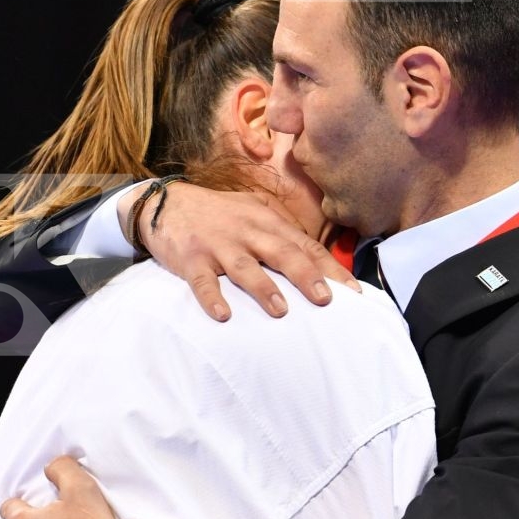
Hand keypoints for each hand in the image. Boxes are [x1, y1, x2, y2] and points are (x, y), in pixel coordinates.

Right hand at [122, 182, 354, 320]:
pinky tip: (223, 315)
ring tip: (281, 311)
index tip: (354, 292)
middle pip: (282, 253)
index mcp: (267, 221)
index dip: (330, 268)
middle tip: (325, 300)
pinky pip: (202, 281)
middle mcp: (247, 231)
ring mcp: (218, 244)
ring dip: (263, 288)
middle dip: (305, 276)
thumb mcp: (252, 212)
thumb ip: (281, 233)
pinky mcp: (191, 258)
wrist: (164, 203)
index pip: (305, 245)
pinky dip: (212, 297)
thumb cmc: (218, 214)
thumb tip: (317, 261)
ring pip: (245, 267)